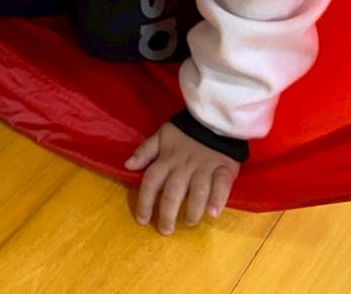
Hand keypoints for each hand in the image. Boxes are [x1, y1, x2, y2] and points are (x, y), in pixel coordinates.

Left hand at [124, 121, 240, 234]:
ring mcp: (205, 168)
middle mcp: (184, 166)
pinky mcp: (223, 168)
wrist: (213, 119)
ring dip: (193, 208)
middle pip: (173, 191)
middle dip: (168, 213)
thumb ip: (145, 151)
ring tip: (189, 222)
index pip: (152, 181)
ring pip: (197, 190)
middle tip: (165, 230)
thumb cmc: (185, 133)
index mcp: (167, 159)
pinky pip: (221, 185)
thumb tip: (127, 165)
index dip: (145, 201)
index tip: (142, 220)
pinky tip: (213, 213)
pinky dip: (218, 199)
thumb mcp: (162, 136)